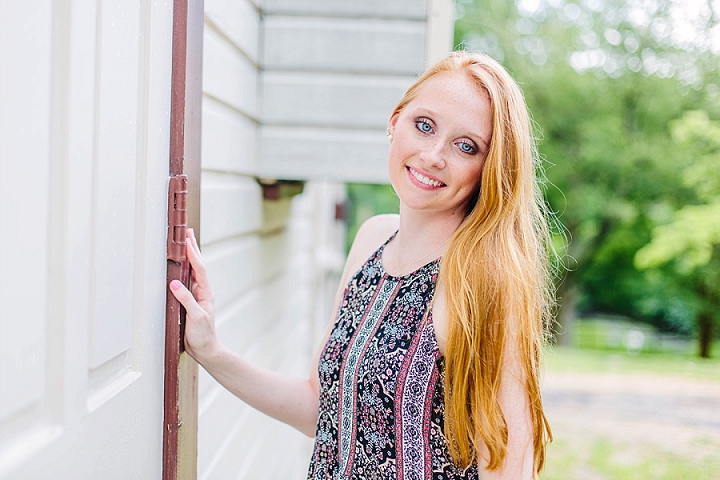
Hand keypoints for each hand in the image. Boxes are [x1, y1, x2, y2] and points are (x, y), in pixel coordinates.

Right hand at [169, 228, 217, 362]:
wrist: (206, 350)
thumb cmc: (202, 335)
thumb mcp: (195, 317)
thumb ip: (186, 299)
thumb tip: (174, 283)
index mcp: (206, 293)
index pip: (199, 269)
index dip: (193, 254)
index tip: (187, 240)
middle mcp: (203, 292)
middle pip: (198, 266)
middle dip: (193, 249)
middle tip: (188, 232)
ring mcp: (197, 296)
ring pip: (193, 272)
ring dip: (189, 257)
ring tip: (185, 243)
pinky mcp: (191, 302)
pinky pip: (187, 281)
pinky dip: (184, 270)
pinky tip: (180, 266)